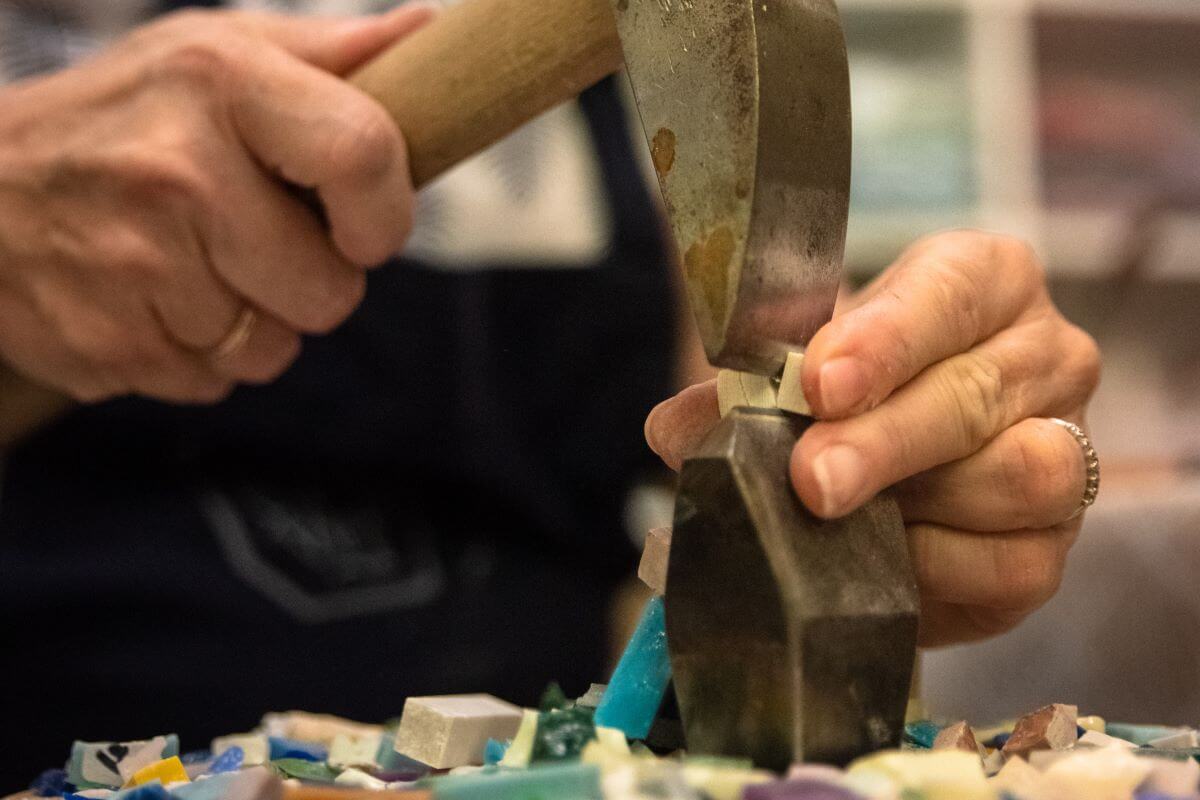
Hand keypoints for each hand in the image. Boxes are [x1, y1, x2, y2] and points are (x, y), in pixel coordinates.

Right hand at [0, 5, 433, 403]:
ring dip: (250, 322)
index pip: (364, 156)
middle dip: (310, 281)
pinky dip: (197, 354)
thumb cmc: (123, 116)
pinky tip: (151, 299)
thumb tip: (432, 35)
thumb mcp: (214, 53)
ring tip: (190, 265)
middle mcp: (176, 168)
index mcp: (218, 79)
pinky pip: (215, 384)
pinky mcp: (108, 343)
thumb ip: (329, 55)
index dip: (385, 212)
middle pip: (331, 291)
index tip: (364, 226)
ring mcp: (134, 263)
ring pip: (274, 350)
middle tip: (251, 240)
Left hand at [645, 231, 1100, 646]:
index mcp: (987, 282)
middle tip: (811, 477)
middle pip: (976, 394)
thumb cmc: (850, 391)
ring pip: (1016, 477)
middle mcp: (1046, 358)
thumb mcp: (800, 365)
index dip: (886, 339)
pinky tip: (881, 561)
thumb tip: (675, 429)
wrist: (890, 466)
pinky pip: (1010, 567)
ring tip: (835, 520)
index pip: (951, 292)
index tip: (820, 382)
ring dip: (913, 506)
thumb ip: (746, 387)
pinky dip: (936, 570)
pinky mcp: (1046, 550)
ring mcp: (1065, 453)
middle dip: (884, 439)